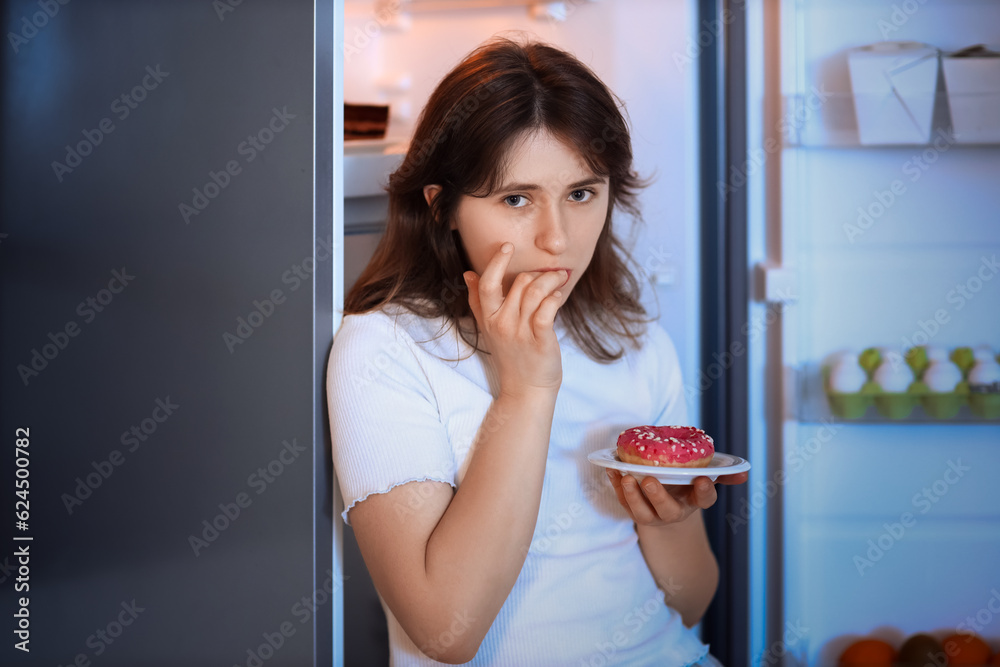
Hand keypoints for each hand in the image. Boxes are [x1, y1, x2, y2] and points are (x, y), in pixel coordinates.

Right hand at [464, 243, 566, 397]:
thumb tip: (468, 274)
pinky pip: (547, 309)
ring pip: (535, 291)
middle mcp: (502, 324)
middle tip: (550, 275)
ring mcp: (521, 332)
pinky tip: (558, 298)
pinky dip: (555, 298)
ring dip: (550, 280)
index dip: (497, 262)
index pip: (488, 284)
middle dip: (537, 274)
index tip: (507, 246)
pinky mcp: (540, 341)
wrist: (526, 388)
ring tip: (559, 280)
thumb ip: (477, 300)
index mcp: (489, 318)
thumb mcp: (489, 328)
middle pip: (519, 283)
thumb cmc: (511, 355)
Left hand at [606, 469, 748, 527]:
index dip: (705, 491)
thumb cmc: (686, 483)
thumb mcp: (703, 477)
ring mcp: (651, 513)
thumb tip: (744, 473)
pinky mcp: (632, 509)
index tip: (702, 479)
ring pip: (640, 512)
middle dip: (658, 496)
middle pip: (667, 510)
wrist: (663, 500)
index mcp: (694, 502)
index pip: (704, 500)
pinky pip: (622, 501)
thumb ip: (722, 474)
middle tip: (650, 479)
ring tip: (626, 477)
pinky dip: (615, 486)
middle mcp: (673, 512)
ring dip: (632, 496)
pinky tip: (612, 469)